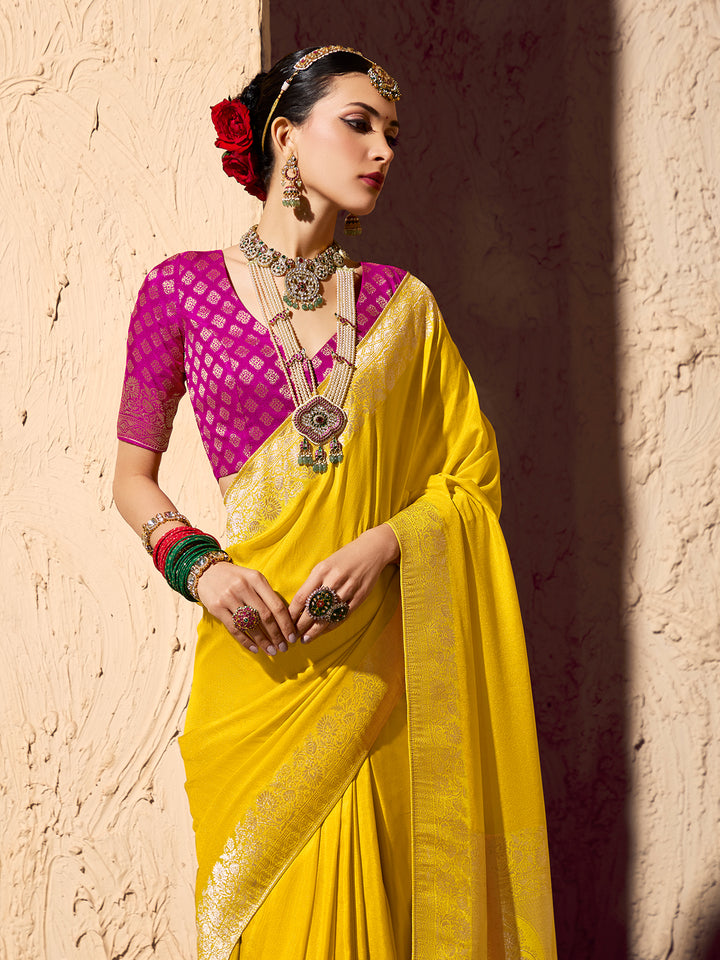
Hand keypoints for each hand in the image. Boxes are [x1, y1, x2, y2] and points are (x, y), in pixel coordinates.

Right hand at [196, 561, 296, 656]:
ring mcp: (229, 598)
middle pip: (265, 616)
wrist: (207, 572)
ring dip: (263, 641)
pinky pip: (234, 629)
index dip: (286, 624)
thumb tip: (284, 619)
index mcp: (256, 579)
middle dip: (277, 635)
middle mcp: (243, 587)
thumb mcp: (253, 578)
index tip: (292, 637)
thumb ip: (267, 594)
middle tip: (284, 648)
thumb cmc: (236, 578)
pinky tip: (255, 649)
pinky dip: (246, 641)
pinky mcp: (216, 608)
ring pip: (250, 625)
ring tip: (271, 651)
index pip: (276, 605)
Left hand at [289, 524, 399, 643]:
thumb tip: (298, 605)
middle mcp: (335, 579)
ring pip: (328, 615)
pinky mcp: (360, 596)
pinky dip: (332, 626)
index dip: (292, 614)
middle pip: (314, 609)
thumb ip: (313, 583)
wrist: (371, 550)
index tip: (286, 623)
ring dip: (315, 630)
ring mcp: (349, 588)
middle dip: (301, 626)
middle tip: (293, 636)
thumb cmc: (343, 559)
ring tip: (306, 639)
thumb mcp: (324, 565)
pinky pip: (343, 615)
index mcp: (322, 570)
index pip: (302, 597)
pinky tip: (323, 632)